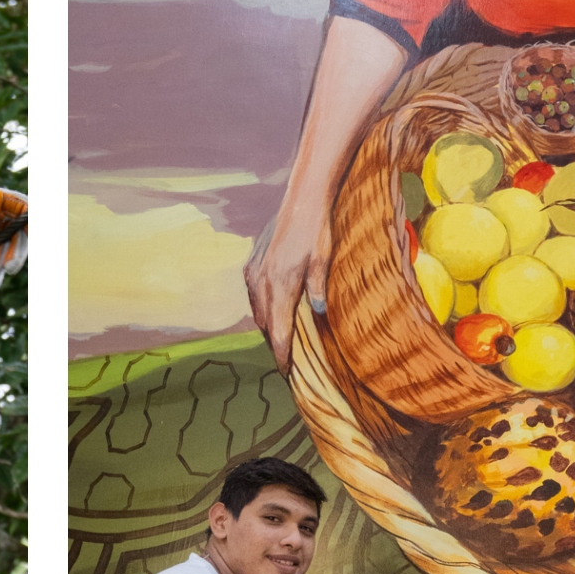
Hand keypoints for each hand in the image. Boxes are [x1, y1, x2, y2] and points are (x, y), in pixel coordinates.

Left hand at [0, 166, 29, 291]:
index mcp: (8, 201)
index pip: (28, 210)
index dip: (33, 223)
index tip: (31, 236)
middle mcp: (11, 219)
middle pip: (21, 237)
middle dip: (16, 254)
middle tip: (9, 268)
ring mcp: (4, 235)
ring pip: (8, 254)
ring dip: (1, 269)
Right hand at [244, 200, 329, 373]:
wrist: (301, 202)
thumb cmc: (317, 231)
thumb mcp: (323, 261)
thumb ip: (318, 288)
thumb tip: (319, 314)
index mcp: (281, 285)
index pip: (278, 330)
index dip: (281, 354)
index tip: (285, 371)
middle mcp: (262, 282)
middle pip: (266, 324)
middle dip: (275, 342)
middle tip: (287, 357)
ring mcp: (254, 272)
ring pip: (256, 310)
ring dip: (268, 325)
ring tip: (280, 336)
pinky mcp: (251, 263)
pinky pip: (252, 294)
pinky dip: (261, 307)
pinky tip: (271, 308)